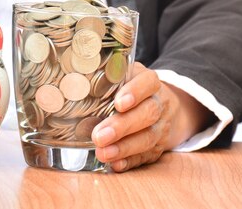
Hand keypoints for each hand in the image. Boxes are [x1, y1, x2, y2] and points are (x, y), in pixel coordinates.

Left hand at [92, 62, 214, 171]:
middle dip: (122, 126)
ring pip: (147, 138)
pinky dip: (130, 161)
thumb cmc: (134, 90)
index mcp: (150, 83)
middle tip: (99, 136)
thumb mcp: (127, 76)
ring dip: (124, 147)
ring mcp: (160, 128)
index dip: (135, 92)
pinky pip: (146, 156)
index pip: (147, 83)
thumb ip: (109, 78)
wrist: (164, 108)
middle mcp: (159, 104)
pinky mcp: (157, 148)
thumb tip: (76, 83)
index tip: (119, 103)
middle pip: (147, 114)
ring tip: (103, 153)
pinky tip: (116, 164)